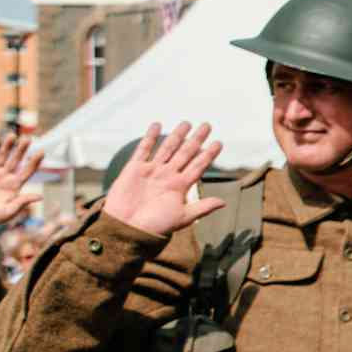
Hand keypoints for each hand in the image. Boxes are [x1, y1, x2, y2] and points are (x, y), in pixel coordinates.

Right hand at [0, 132, 43, 231]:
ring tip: (12, 135)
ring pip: (1, 156)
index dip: (34, 162)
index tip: (42, 152)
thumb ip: (22, 202)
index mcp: (15, 185)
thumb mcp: (8, 211)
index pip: (27, 171)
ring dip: (7, 146)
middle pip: (16, 160)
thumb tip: (40, 197)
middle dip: (21, 150)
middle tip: (28, 139)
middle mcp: (5, 176)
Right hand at [101, 123, 224, 237]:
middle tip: (207, 125)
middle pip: (185, 153)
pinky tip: (157, 126)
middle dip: (196, 140)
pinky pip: (143, 150)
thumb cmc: (155, 226)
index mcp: (180, 186)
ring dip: (177, 136)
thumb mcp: (183, 217)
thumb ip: (202, 208)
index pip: (198, 166)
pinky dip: (149, 138)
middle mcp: (168, 176)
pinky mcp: (134, 169)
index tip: (219, 143)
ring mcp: (152, 171)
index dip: (208, 155)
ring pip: (167, 148)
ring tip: (187, 123)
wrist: (127, 227)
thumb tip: (224, 203)